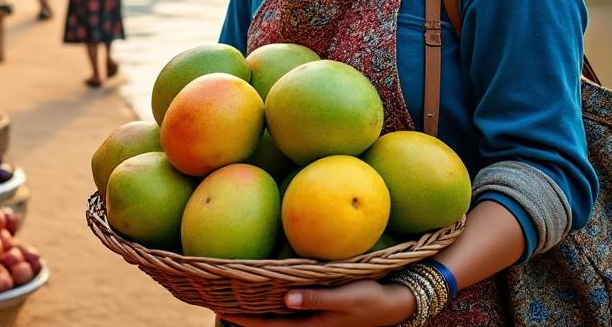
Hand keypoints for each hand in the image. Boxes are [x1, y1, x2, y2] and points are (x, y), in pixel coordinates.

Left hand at [218, 281, 414, 326]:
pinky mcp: (318, 309)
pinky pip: (287, 307)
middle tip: (215, 297)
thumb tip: (285, 301)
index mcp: (309, 325)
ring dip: (254, 307)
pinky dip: (271, 300)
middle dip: (241, 312)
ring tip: (231, 293)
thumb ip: (316, 299)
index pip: (267, 325)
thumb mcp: (346, 298)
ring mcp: (312, 318)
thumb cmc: (371, 299)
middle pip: (266, 322)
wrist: (396, 304)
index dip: (242, 318)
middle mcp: (306, 324)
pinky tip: (264, 288)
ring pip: (275, 315)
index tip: (217, 307)